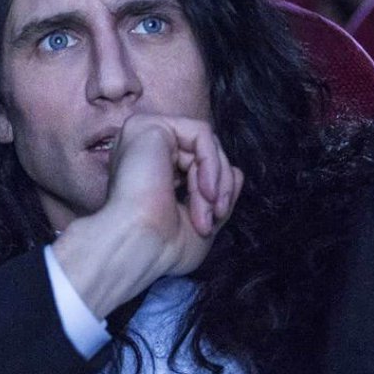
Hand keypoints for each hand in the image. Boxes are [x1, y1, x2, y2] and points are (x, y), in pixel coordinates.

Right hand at [53, 115, 242, 317]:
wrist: (137, 247)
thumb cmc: (161, 246)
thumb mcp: (201, 219)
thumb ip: (217, 193)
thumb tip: (237, 172)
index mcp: (145, 169)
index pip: (195, 163)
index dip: (215, 190)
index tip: (214, 221)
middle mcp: (140, 149)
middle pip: (202, 152)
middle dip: (219, 186)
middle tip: (216, 215)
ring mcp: (142, 134)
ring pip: (205, 143)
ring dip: (217, 180)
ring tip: (209, 210)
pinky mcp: (148, 125)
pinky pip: (201, 133)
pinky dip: (212, 163)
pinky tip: (205, 191)